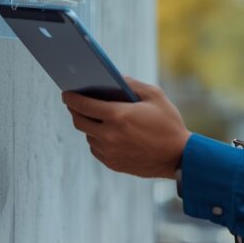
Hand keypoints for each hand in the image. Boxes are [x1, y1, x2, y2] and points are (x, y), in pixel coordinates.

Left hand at [62, 76, 191, 178]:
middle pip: (80, 121)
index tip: (65, 93)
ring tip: (92, 115)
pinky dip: (97, 138)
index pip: (85, 105)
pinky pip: (96, 148)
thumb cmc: (168, 123)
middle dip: (74, 110)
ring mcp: (110, 152)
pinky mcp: (113, 164)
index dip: (72, 98)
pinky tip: (104, 131)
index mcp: (118, 116)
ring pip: (88, 135)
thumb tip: (114, 78)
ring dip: (88, 124)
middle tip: (73, 102)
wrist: (178, 156)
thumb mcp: (154, 95)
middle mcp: (110, 136)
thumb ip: (132, 84)